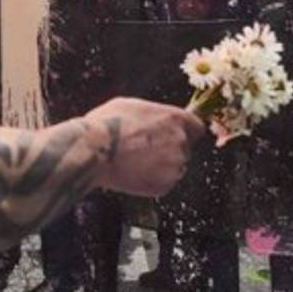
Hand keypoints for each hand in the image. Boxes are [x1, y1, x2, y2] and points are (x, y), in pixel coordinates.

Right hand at [85, 98, 206, 197]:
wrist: (95, 151)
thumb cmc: (107, 124)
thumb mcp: (131, 105)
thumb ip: (152, 114)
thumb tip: (153, 119)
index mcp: (175, 119)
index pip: (197, 127)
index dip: (186, 131)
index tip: (177, 135)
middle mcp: (180, 142)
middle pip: (185, 148)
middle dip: (169, 149)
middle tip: (144, 150)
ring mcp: (174, 165)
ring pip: (174, 167)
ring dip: (161, 166)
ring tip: (135, 163)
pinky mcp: (165, 185)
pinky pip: (163, 183)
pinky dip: (152, 181)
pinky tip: (133, 174)